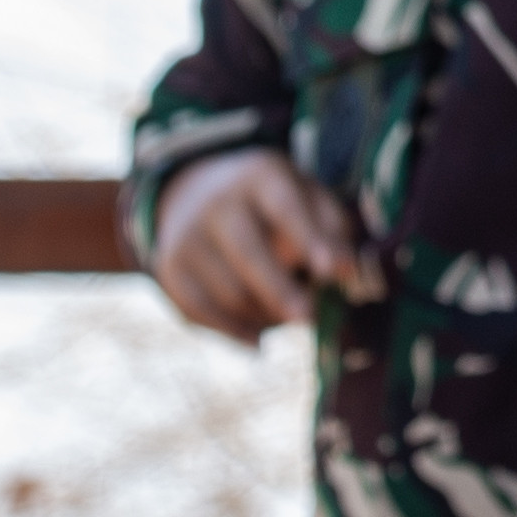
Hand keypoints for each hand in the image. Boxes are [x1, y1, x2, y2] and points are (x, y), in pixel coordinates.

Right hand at [147, 147, 378, 345]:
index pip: (287, 208)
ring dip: (264, 316)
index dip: (311, 240)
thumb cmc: (273, 201)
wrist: (196, 192)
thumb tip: (346, 273)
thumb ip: (332, 228)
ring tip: (290, 319)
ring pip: (228, 293)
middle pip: (249, 254)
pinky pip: (201, 312)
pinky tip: (259, 340)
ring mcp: (187, 236)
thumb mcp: (307, 194)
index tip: (333, 271)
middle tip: (310, 319)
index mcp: (260, 176)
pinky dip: (233, 332)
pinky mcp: (170, 270)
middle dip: (281, 291)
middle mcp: (217, 202)